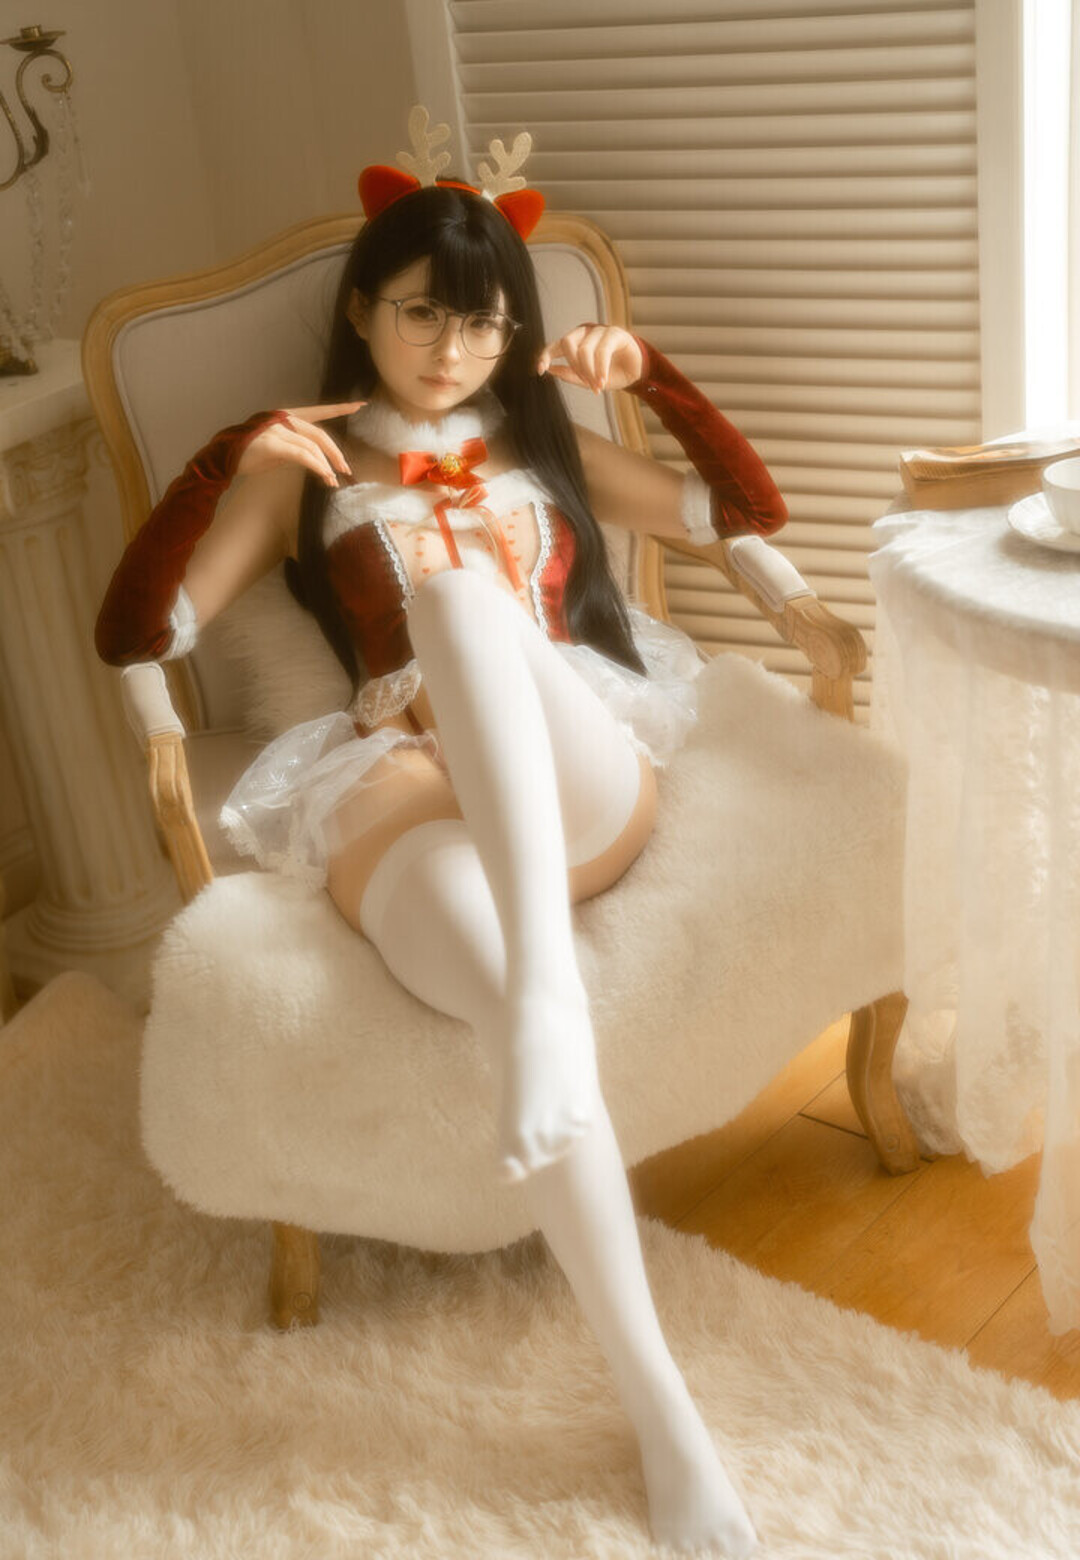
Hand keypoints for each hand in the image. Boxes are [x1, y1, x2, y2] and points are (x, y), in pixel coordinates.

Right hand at [235, 400, 366, 486]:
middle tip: (346, 470)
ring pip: (313, 446)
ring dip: (326, 466)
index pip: (318, 411)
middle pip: (320, 434)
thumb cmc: (250, 453)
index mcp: (286, 417)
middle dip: (336, 454)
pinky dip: (316, 466)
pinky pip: (302, 455)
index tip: (359, 405)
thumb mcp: (278, 448)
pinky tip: (324, 476)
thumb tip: (318, 461)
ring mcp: (277, 430)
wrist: (223, 457)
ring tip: (333, 481)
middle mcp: (283, 419)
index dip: (339, 408)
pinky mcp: (273, 444)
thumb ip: (297, 447)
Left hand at [536, 324, 642, 393]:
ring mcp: (600, 331)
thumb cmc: (612, 374)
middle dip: (574, 367)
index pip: (555, 346)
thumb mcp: (589, 379)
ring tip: (597, 387)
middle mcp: (585, 334)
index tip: (540, 370)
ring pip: (584, 349)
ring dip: (589, 372)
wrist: (637, 373)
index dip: (545, 356)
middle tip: (587, 384)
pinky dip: (600, 368)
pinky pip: (602, 350)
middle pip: (568, 344)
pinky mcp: (615, 333)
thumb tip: (551, 370)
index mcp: (575, 343)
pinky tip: (603, 381)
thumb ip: (570, 375)